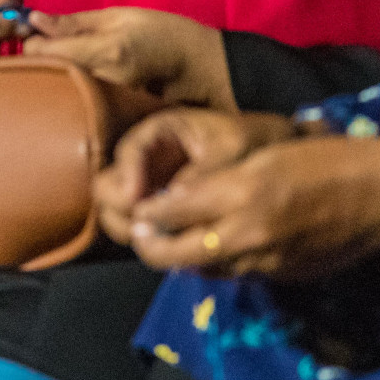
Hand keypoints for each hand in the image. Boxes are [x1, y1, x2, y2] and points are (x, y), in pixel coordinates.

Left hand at [23, 7, 234, 108]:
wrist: (204, 71)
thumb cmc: (165, 34)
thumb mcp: (121, 16)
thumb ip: (74, 21)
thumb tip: (35, 19)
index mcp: (103, 51)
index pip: (40, 52)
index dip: (33, 41)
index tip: (41, 35)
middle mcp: (101, 81)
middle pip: (43, 74)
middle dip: (42, 61)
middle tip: (56, 50)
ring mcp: (105, 103)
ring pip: (57, 90)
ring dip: (56, 78)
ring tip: (75, 66)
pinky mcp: (110, 116)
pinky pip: (75, 103)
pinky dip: (72, 92)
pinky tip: (86, 83)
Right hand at [95, 108, 297, 245]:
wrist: (270, 152)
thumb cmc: (251, 142)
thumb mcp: (232, 149)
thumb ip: (203, 172)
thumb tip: (174, 199)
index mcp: (159, 133)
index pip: (130, 151)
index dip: (128, 175)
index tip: (136, 199)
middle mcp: (144, 159)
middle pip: (109, 184)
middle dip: (120, 208)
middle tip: (141, 228)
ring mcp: (146, 185)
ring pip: (116, 209)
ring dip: (129, 227)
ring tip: (155, 242)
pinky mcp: (155, 208)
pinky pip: (137, 224)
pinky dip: (145, 237)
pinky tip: (168, 246)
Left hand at [122, 135, 379, 280]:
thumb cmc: (323, 161)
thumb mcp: (262, 157)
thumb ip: (215, 180)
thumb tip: (172, 198)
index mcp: (241, 194)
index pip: (171, 212)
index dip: (146, 214)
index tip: (135, 212)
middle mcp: (248, 233)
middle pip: (177, 254)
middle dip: (151, 247)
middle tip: (139, 235)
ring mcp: (266, 261)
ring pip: (204, 270)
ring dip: (181, 259)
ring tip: (169, 243)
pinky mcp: (283, 277)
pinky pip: (237, 275)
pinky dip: (218, 264)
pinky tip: (213, 249)